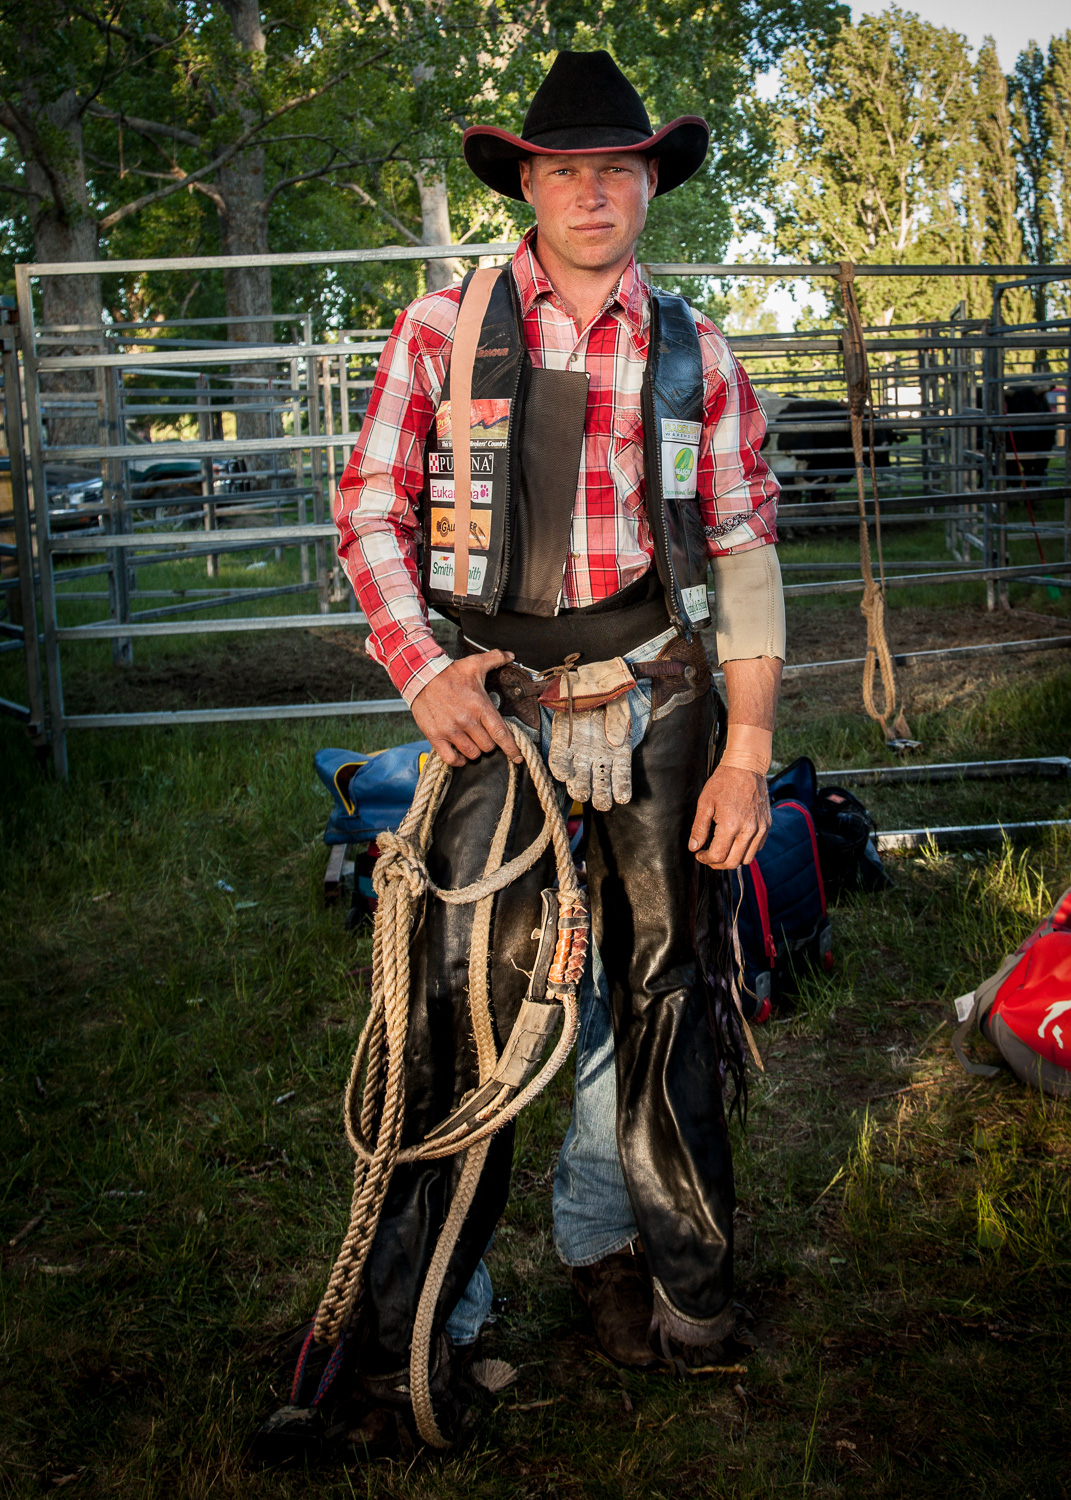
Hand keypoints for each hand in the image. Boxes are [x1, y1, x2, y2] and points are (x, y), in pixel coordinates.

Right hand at [410, 651, 522, 767]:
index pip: (501, 734)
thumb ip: (495, 659)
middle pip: (488, 746)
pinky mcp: (435, 736)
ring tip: (473, 743)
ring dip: (475, 751)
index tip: (517, 757)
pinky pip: (451, 759)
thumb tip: (510, 655)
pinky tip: (461, 755)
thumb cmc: (449, 673)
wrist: (420, 675)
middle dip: (490, 744)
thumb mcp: (474, 663)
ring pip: (472, 754)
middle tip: (486, 737)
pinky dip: (459, 761)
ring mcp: (450, 730)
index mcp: (480, 706)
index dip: (512, 749)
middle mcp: (467, 720)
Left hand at [688, 764, 771, 869]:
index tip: (699, 854)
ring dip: (732, 860)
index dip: (705, 859)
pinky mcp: (767, 825)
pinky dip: (746, 851)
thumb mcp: (705, 803)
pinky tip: (735, 842)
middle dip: (717, 864)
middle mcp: (748, 830)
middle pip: (733, 863)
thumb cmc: (724, 782)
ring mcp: (760, 828)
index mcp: (731, 825)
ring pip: (747, 859)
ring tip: (722, 851)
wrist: (746, 767)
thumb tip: (694, 847)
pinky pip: (757, 848)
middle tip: (708, 857)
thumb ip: (699, 828)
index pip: (718, 856)